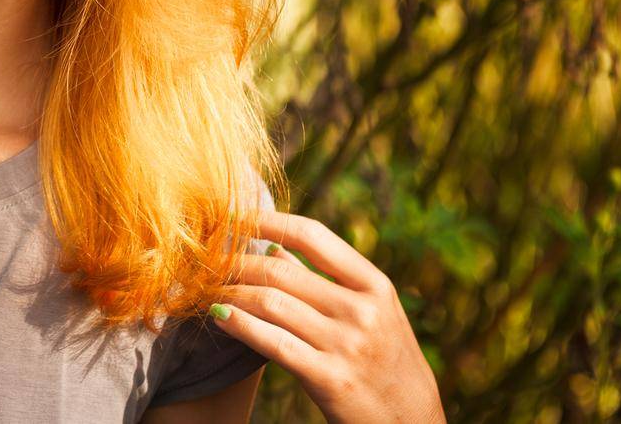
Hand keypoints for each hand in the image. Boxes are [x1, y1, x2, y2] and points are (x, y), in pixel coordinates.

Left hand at [205, 210, 445, 423]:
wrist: (413, 423)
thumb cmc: (385, 361)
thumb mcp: (371, 313)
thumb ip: (324, 278)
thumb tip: (274, 243)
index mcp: (374, 285)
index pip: (312, 236)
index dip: (267, 220)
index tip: (233, 216)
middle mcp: (362, 310)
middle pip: (280, 269)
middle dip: (235, 261)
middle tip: (207, 259)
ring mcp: (346, 345)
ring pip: (270, 302)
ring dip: (230, 293)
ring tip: (208, 289)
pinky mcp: (329, 378)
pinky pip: (271, 342)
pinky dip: (238, 325)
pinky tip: (218, 317)